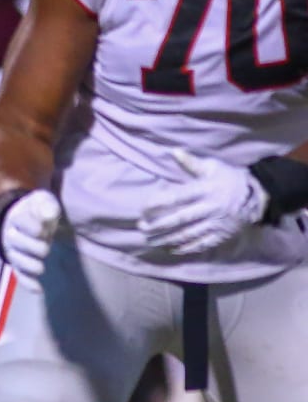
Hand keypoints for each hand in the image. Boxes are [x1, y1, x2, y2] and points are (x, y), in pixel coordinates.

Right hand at [0, 189, 61, 280]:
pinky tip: (38, 289)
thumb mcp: (42, 201)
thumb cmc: (36, 211)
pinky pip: (20, 275)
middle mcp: (11, 235)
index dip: (30, 227)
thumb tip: (50, 214)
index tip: (41, 230)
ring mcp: (14, 252)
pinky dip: (28, 283)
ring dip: (28, 265)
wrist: (24, 220)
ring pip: (17, 261)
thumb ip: (45, 205)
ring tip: (40, 269)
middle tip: (45, 248)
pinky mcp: (19, 265)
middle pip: (17, 243)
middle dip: (31, 247)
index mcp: (16, 218)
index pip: (20, 222)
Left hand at [139, 149, 266, 254]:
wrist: (259, 196)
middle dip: (158, 225)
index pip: (178, 198)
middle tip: (141, 228)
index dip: (159, 204)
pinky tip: (171, 249)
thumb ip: (192, 163)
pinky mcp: (222, 235)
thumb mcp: (213, 167)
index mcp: (206, 190)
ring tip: (150, 241)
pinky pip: (202, 244)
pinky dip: (186, 248)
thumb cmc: (230, 179)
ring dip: (167, 239)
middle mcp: (210, 208)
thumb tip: (173, 151)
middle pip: (180, 219)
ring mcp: (216, 224)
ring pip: (188, 234)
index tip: (143, 209)